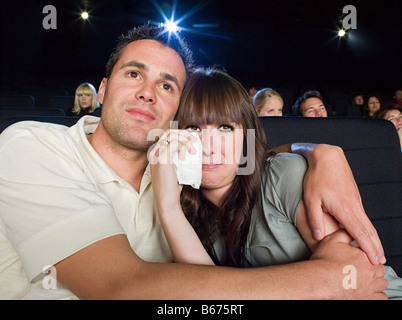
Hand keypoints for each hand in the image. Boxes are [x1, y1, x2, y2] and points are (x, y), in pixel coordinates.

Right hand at [148, 129, 196, 211]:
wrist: (167, 200)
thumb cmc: (172, 187)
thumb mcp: (175, 169)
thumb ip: (178, 158)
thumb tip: (190, 148)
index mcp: (155, 154)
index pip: (167, 135)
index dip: (180, 135)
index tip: (192, 141)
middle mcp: (153, 152)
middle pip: (169, 132)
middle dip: (184, 134)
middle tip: (194, 142)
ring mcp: (156, 155)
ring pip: (172, 135)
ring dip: (185, 140)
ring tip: (193, 151)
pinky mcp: (162, 159)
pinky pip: (174, 143)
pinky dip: (184, 145)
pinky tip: (189, 154)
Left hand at [299, 144, 384, 264]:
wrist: (328, 157)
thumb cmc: (317, 178)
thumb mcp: (311, 199)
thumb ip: (315, 219)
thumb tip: (319, 238)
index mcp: (345, 209)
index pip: (360, 233)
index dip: (368, 248)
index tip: (374, 261)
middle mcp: (355, 206)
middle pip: (369, 231)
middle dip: (375, 248)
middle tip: (381, 263)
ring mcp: (356, 201)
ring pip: (368, 224)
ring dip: (374, 239)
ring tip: (378, 252)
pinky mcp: (355, 198)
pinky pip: (364, 217)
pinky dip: (368, 229)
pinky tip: (367, 236)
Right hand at [310, 230, 387, 299]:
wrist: (318, 279)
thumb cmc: (323, 260)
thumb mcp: (332, 240)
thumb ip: (345, 233)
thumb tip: (351, 230)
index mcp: (364, 256)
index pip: (375, 256)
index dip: (368, 257)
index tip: (360, 259)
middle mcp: (370, 272)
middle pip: (380, 270)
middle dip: (374, 269)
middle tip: (363, 269)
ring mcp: (369, 287)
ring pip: (382, 284)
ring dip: (377, 281)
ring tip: (366, 280)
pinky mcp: (366, 298)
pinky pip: (381, 297)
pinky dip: (377, 294)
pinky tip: (368, 291)